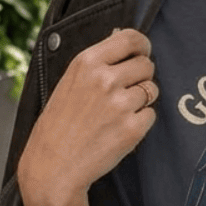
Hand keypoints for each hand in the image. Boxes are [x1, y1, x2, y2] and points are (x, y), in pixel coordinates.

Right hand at [18, 28, 157, 205]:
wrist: (52, 167)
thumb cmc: (58, 126)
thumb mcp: (69, 83)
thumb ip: (97, 65)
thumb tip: (128, 48)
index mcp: (87, 62)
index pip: (131, 38)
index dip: (142, 45)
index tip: (142, 52)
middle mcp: (105, 79)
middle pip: (146, 65)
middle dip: (141, 76)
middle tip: (124, 92)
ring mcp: (120, 104)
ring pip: (152, 90)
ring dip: (141, 100)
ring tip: (117, 114)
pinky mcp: (132, 128)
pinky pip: (151, 115)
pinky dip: (140, 122)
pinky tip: (118, 129)